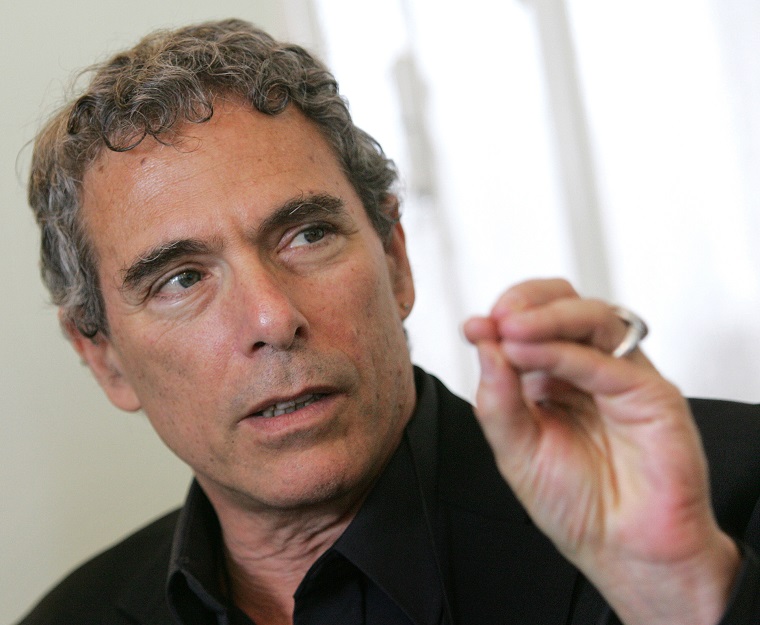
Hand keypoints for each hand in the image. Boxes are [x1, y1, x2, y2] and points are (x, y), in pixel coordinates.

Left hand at [463, 279, 739, 624]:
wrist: (621, 551)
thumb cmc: (575, 504)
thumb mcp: (515, 450)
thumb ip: (498, 398)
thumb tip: (484, 344)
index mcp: (552, 378)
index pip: (532, 323)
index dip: (502, 317)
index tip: (474, 327)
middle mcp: (587, 368)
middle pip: (565, 304)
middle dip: (525, 303)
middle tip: (495, 319)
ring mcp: (621, 376)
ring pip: (593, 318)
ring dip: (546, 317)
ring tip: (510, 330)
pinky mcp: (651, 393)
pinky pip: (608, 362)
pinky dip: (567, 352)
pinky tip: (533, 354)